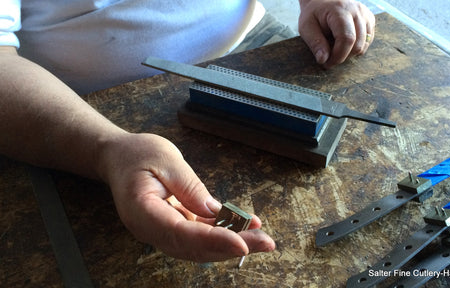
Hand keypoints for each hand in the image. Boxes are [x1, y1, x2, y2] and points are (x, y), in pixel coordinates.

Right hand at [97, 132, 274, 261]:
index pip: (180, 233)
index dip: (212, 240)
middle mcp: (150, 229)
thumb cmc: (137, 154)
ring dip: (231, 243)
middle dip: (231, 247)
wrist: (118, 157)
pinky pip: (199, 235)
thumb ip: (190, 188)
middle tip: (265, 242)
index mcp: (141, 212)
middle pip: (194, 247)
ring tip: (262, 238)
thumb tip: (216, 213)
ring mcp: (162, 231)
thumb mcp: (167, 160)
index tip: (241, 243)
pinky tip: (245, 226)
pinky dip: (223, 232)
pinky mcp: (173, 226)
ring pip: (199, 246)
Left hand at [298, 0, 374, 67]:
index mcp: (340, 11)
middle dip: (343, 57)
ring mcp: (365, 14)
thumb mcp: (306, 27)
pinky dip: (357, 47)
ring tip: (335, 50)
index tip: (327, 63)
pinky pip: (368, 40)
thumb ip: (315, 43)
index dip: (338, 56)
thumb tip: (323, 60)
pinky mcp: (369, 19)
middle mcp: (356, 11)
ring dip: (350, 54)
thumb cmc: (313, 14)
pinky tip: (344, 44)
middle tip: (329, 59)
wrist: (322, 0)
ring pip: (364, 44)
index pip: (347, 39)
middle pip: (357, 44)